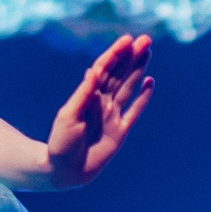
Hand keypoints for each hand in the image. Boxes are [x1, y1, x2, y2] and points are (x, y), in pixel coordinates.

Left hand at [46, 34, 154, 184]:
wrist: (64, 171)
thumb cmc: (61, 144)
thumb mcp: (68, 117)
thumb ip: (83, 95)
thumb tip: (94, 70)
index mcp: (88, 96)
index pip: (105, 69)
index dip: (116, 54)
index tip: (127, 39)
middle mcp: (101, 103)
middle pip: (120, 74)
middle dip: (132, 57)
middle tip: (145, 39)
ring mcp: (112, 116)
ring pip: (129, 87)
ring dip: (138, 70)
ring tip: (148, 53)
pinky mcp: (120, 132)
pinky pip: (134, 111)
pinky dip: (143, 98)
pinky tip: (150, 83)